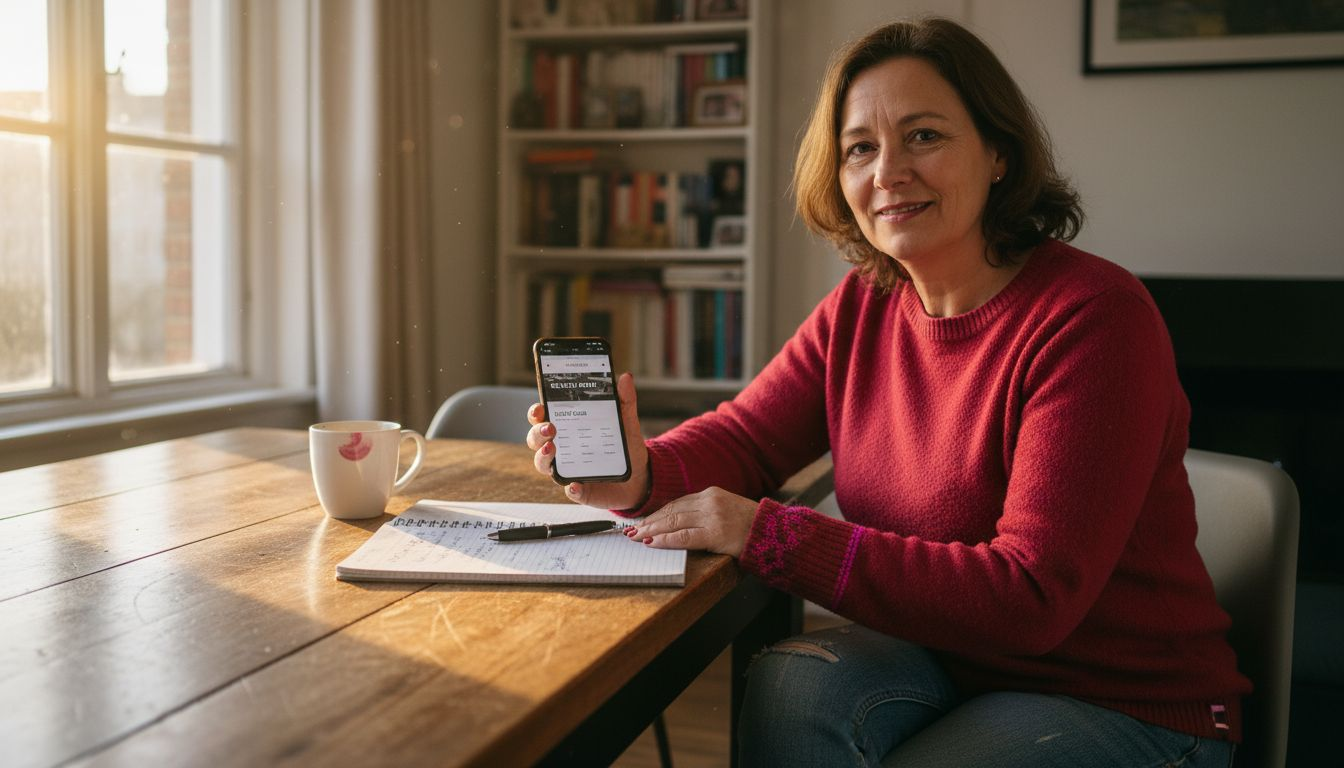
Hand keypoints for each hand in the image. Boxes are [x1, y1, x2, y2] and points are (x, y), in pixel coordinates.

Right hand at [526, 372, 650, 510]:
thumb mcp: (626, 421)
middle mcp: (562, 449)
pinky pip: (571, 491)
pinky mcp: (581, 491)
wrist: (641, 476)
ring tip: (552, 449)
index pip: (542, 419)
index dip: (536, 413)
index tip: (540, 407)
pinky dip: (571, 488)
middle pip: (536, 440)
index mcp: (568, 429)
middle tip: (550, 428)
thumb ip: (625, 401)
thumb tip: (626, 377)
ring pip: (543, 465)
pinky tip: (575, 484)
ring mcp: (568, 470)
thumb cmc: (625, 446)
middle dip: (537, 433)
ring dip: (543, 457)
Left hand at [625, 487, 758, 557]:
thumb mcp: (726, 510)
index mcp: (711, 493)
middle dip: (649, 522)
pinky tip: (652, 543)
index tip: (643, 521)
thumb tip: (676, 522)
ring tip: (636, 537)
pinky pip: (683, 536)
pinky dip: (665, 540)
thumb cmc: (750, 527)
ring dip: (651, 530)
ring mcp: (712, 516)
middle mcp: (709, 501)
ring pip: (673, 521)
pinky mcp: (714, 533)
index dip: (657, 513)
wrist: (772, 533)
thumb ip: (704, 512)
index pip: (677, 503)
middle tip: (631, 530)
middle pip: (671, 510)